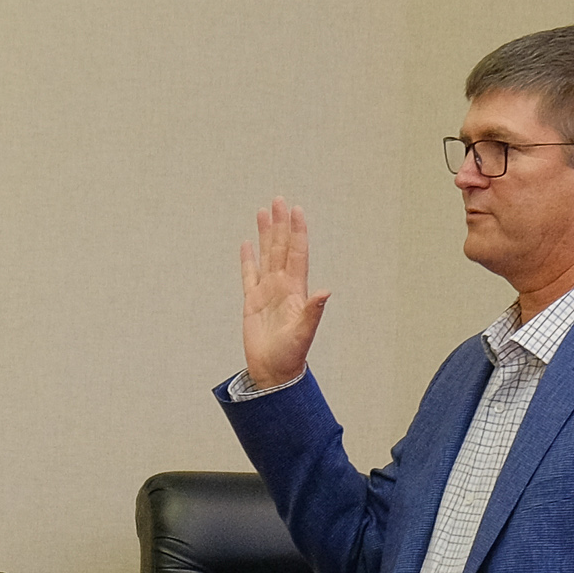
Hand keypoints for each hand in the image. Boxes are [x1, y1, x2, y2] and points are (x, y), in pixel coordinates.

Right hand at [240, 197, 331, 387]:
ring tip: (263, 212)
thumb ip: (313, 311)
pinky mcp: (252, 303)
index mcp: (296, 290)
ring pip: (266, 256)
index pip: (297, 253)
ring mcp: (267, 293)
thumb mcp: (304, 333)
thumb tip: (326, 292)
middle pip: (281, 248)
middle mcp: (283, 286)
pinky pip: (249, 275)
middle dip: (280, 224)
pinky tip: (247, 244)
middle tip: (279, 200)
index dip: (297, 232)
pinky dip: (248, 259)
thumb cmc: (290, 355)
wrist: (273, 372)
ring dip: (265, 235)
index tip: (296, 210)